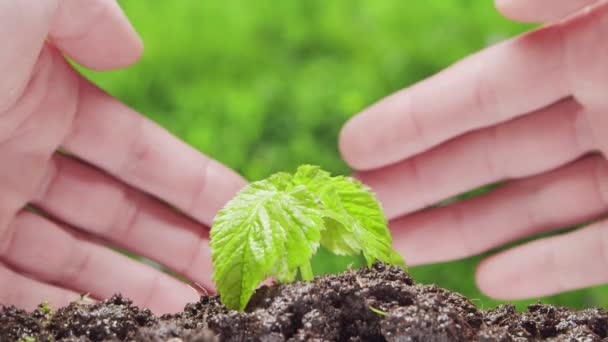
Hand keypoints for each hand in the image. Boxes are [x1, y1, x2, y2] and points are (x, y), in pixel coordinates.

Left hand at [0, 1, 244, 312]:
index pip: (142, 154)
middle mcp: (15, 158)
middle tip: (238, 275)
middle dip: (184, 246)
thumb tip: (131, 50)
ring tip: (199, 313)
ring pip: (79, 264)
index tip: (248, 212)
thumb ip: (82, 9)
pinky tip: (128, 325)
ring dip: (141, 288)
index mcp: (40, 98)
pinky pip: (21, 297)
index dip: (199, 184)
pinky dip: (76, 312)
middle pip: (122, 216)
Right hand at [340, 0, 607, 299]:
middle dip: (422, 178)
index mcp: (592, 53)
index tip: (355, 143)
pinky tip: (492, 279)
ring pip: (535, 205)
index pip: (484, 91)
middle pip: (494, 152)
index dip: (417, 118)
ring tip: (399, 246)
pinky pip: (596, 250)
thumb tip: (498, 1)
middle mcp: (604, 112)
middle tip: (358, 202)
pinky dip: (547, 267)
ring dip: (465, 229)